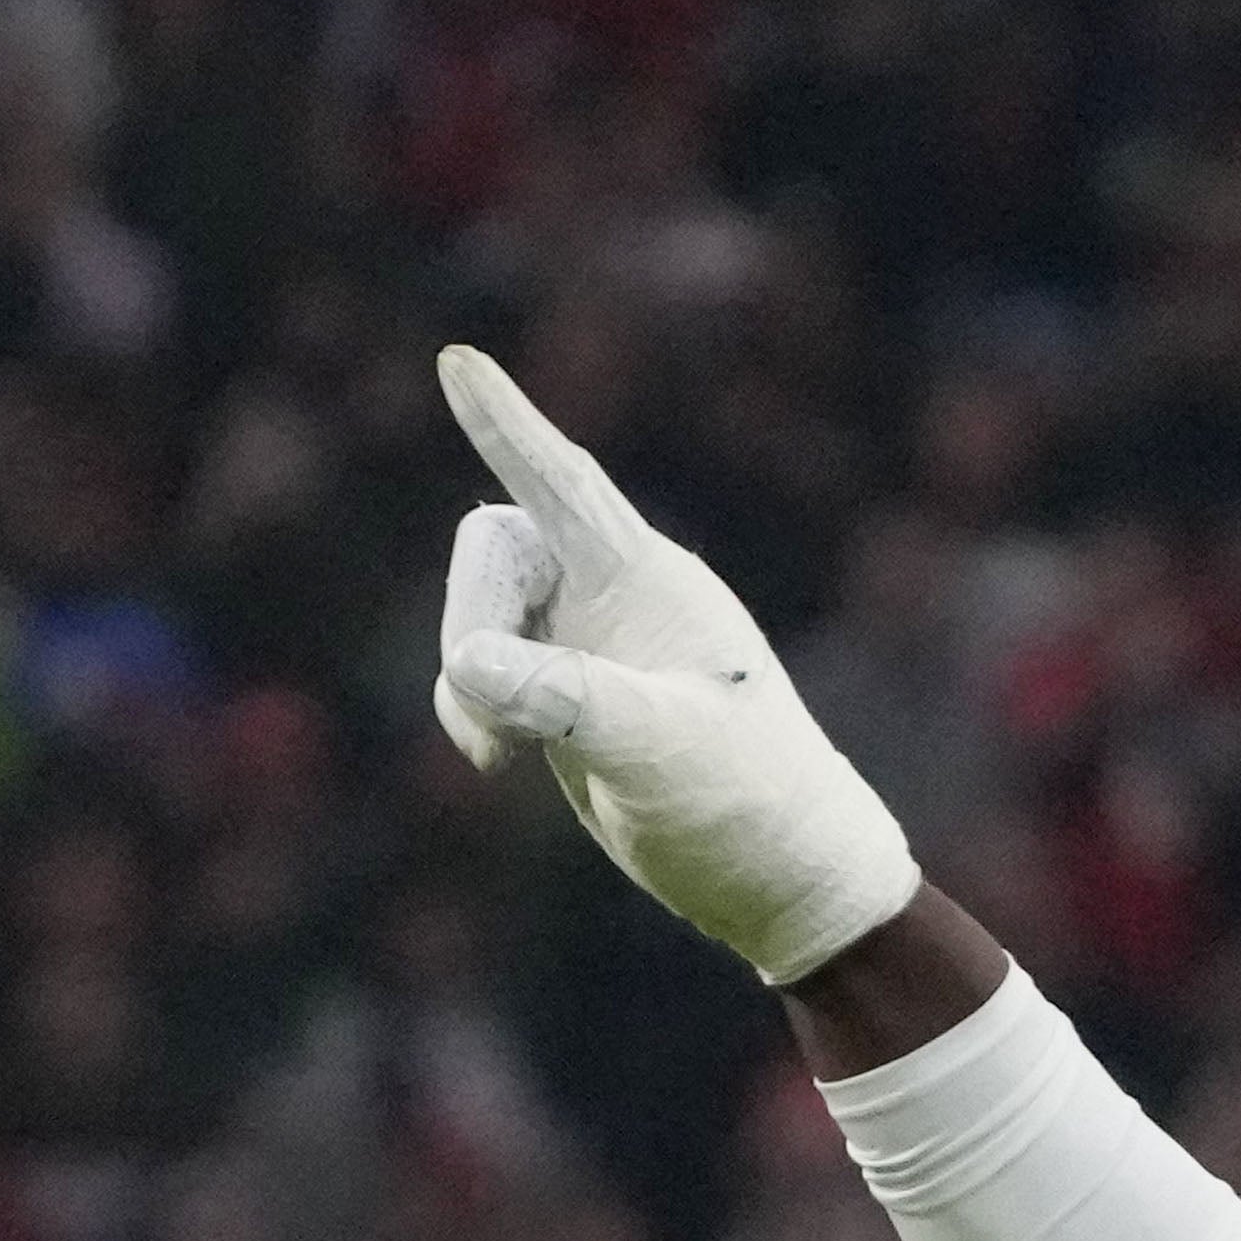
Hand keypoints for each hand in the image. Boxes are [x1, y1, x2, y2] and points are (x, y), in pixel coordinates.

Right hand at [426, 344, 925, 981]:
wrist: (781, 878)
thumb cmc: (746, 805)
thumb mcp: (657, 753)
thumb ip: (565, 700)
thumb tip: (468, 662)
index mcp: (648, 580)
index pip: (563, 484)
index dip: (507, 425)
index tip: (458, 362)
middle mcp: (611, 593)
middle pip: (493, 549)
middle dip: (469, 617)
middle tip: (491, 726)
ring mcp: (584, 642)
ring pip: (477, 612)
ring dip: (466, 677)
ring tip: (501, 758)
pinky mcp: (565, 694)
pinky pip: (480, 670)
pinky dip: (472, 710)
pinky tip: (501, 765)